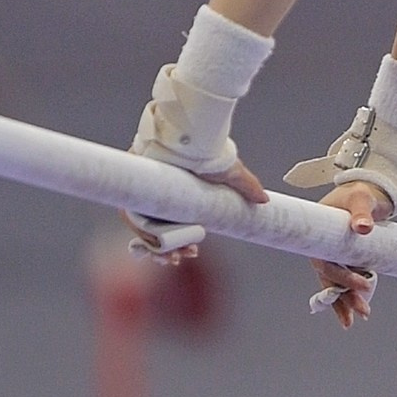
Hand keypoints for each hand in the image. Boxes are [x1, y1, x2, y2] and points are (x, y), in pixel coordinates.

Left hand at [123, 153, 268, 256]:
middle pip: (157, 231)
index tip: (192, 253)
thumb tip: (265, 200)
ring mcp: (143, 193)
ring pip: (144, 229)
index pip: (174, 225)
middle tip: (183, 258)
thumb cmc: (206, 151)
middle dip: (169, 252)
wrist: (189, 137)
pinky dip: (143, 236)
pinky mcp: (132, 189)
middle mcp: (158, 196)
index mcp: (177, 195)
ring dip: (157, 250)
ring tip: (174, 259)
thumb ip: (246, 185)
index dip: (179, 244)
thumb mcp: (230, 172)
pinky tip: (158, 250)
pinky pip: (131, 218)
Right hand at [310, 176, 390, 328]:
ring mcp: (333, 257)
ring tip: (363, 316)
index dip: (342, 278)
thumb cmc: (358, 193)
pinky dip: (350, 296)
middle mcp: (323, 251)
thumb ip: (361, 212)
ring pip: (337, 285)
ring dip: (347, 302)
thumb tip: (363, 228)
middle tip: (364, 310)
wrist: (364, 192)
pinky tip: (359, 311)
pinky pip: (344, 283)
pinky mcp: (344, 261)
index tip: (363, 285)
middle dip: (347, 297)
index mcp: (319, 237)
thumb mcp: (360, 198)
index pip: (327, 264)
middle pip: (332, 280)